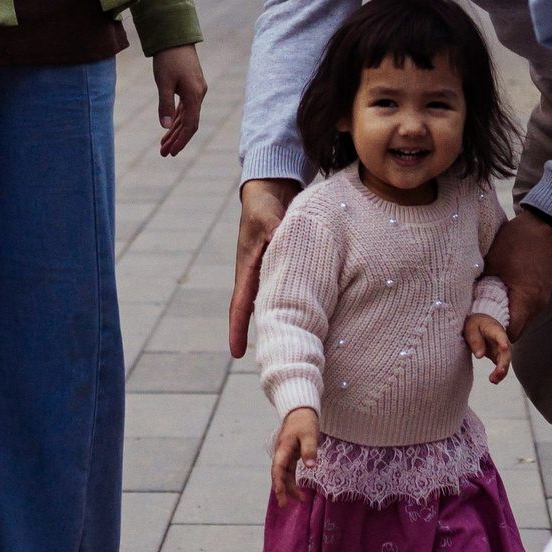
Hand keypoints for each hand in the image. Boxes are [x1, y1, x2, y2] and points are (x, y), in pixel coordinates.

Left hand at [153, 45, 205, 156]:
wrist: (175, 37)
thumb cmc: (168, 58)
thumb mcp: (163, 82)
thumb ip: (165, 104)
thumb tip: (164, 126)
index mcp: (195, 95)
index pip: (190, 124)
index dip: (181, 140)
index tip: (171, 152)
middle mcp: (199, 94)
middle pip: (189, 123)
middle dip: (176, 139)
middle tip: (164, 154)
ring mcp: (196, 90)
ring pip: (186, 116)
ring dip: (175, 131)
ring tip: (163, 145)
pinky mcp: (191, 86)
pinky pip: (185, 108)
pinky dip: (176, 118)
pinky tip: (169, 127)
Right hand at [229, 176, 300, 356]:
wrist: (271, 189)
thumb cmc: (265, 203)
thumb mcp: (267, 216)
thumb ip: (275, 229)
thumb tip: (281, 241)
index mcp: (248, 268)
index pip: (240, 304)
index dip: (237, 329)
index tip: (237, 354)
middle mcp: (257, 275)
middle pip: (259, 311)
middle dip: (264, 335)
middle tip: (273, 361)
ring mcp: (270, 272)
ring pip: (274, 304)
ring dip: (280, 323)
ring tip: (294, 349)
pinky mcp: (284, 266)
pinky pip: (289, 291)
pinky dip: (296, 305)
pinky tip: (315, 320)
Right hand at [271, 406, 319, 504]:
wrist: (300, 410)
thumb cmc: (304, 421)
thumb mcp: (309, 435)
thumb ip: (309, 450)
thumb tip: (310, 467)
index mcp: (284, 448)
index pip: (278, 468)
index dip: (278, 482)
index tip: (280, 494)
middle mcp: (282, 453)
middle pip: (279, 474)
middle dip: (281, 490)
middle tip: (284, 506)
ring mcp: (285, 455)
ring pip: (285, 475)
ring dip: (290, 487)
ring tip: (301, 500)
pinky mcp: (290, 455)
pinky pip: (289, 471)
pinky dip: (293, 481)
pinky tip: (299, 490)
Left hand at [464, 312, 512, 382]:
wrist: (481, 324)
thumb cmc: (475, 324)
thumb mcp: (471, 328)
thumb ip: (475, 340)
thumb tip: (480, 356)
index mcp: (495, 329)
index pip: (500, 335)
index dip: (503, 341)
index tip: (504, 347)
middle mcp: (502, 340)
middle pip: (506, 352)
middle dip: (504, 363)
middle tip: (499, 372)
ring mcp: (502, 349)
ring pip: (505, 362)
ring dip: (501, 371)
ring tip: (493, 380)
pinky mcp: (499, 357)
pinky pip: (501, 367)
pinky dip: (498, 374)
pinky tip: (494, 381)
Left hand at [484, 208, 551, 339]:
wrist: (544, 225)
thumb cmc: (516, 240)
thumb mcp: (492, 260)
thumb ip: (478, 282)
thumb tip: (459, 298)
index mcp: (525, 298)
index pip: (509, 334)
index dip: (492, 337)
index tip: (475, 336)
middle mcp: (537, 304)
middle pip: (516, 333)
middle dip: (497, 334)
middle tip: (477, 330)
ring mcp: (543, 299)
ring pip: (523, 323)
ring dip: (506, 323)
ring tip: (486, 317)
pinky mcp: (543, 293)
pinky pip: (527, 312)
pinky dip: (514, 313)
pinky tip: (499, 304)